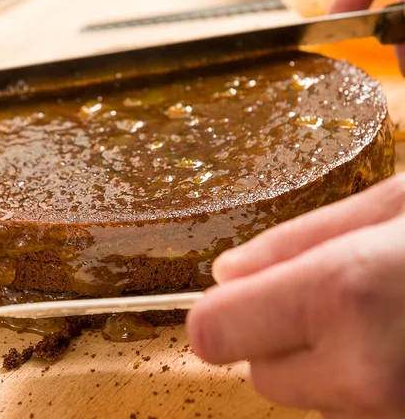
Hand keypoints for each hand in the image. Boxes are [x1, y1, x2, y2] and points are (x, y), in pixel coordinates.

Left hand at [187, 174, 404, 418]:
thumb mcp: (395, 204)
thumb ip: (298, 238)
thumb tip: (226, 273)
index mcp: (344, 294)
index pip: (216, 332)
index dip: (218, 312)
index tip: (231, 297)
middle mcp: (365, 373)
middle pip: (263, 374)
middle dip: (283, 336)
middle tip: (337, 294)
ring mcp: (394, 414)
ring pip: (314, 397)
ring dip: (330, 362)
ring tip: (384, 314)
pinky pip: (358, 410)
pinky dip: (364, 379)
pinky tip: (396, 339)